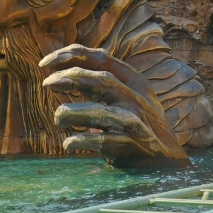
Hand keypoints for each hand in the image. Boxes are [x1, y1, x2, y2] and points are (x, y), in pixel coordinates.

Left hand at [41, 44, 187, 164]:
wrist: (168, 158)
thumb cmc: (141, 123)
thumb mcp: (129, 95)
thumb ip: (103, 84)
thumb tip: (63, 74)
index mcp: (133, 80)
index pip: (101, 58)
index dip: (71, 55)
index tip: (45, 62)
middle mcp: (136, 97)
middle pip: (101, 80)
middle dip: (70, 78)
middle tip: (46, 83)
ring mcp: (135, 121)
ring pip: (100, 112)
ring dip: (73, 112)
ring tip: (58, 117)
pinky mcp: (132, 144)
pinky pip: (103, 141)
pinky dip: (83, 141)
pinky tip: (69, 144)